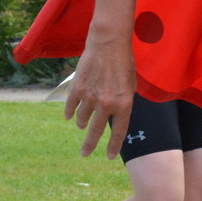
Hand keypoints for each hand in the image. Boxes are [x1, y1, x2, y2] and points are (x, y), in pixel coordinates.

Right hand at [64, 35, 134, 158]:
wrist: (109, 44)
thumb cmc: (123, 63)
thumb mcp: (131, 86)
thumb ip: (123, 103)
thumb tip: (115, 117)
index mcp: (124, 105)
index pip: (118, 132)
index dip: (113, 146)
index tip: (109, 156)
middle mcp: (106, 104)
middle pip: (96, 131)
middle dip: (90, 145)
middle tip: (85, 153)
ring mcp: (90, 97)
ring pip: (82, 119)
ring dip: (82, 123)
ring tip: (82, 124)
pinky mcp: (77, 89)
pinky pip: (71, 107)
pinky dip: (70, 113)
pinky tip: (70, 116)